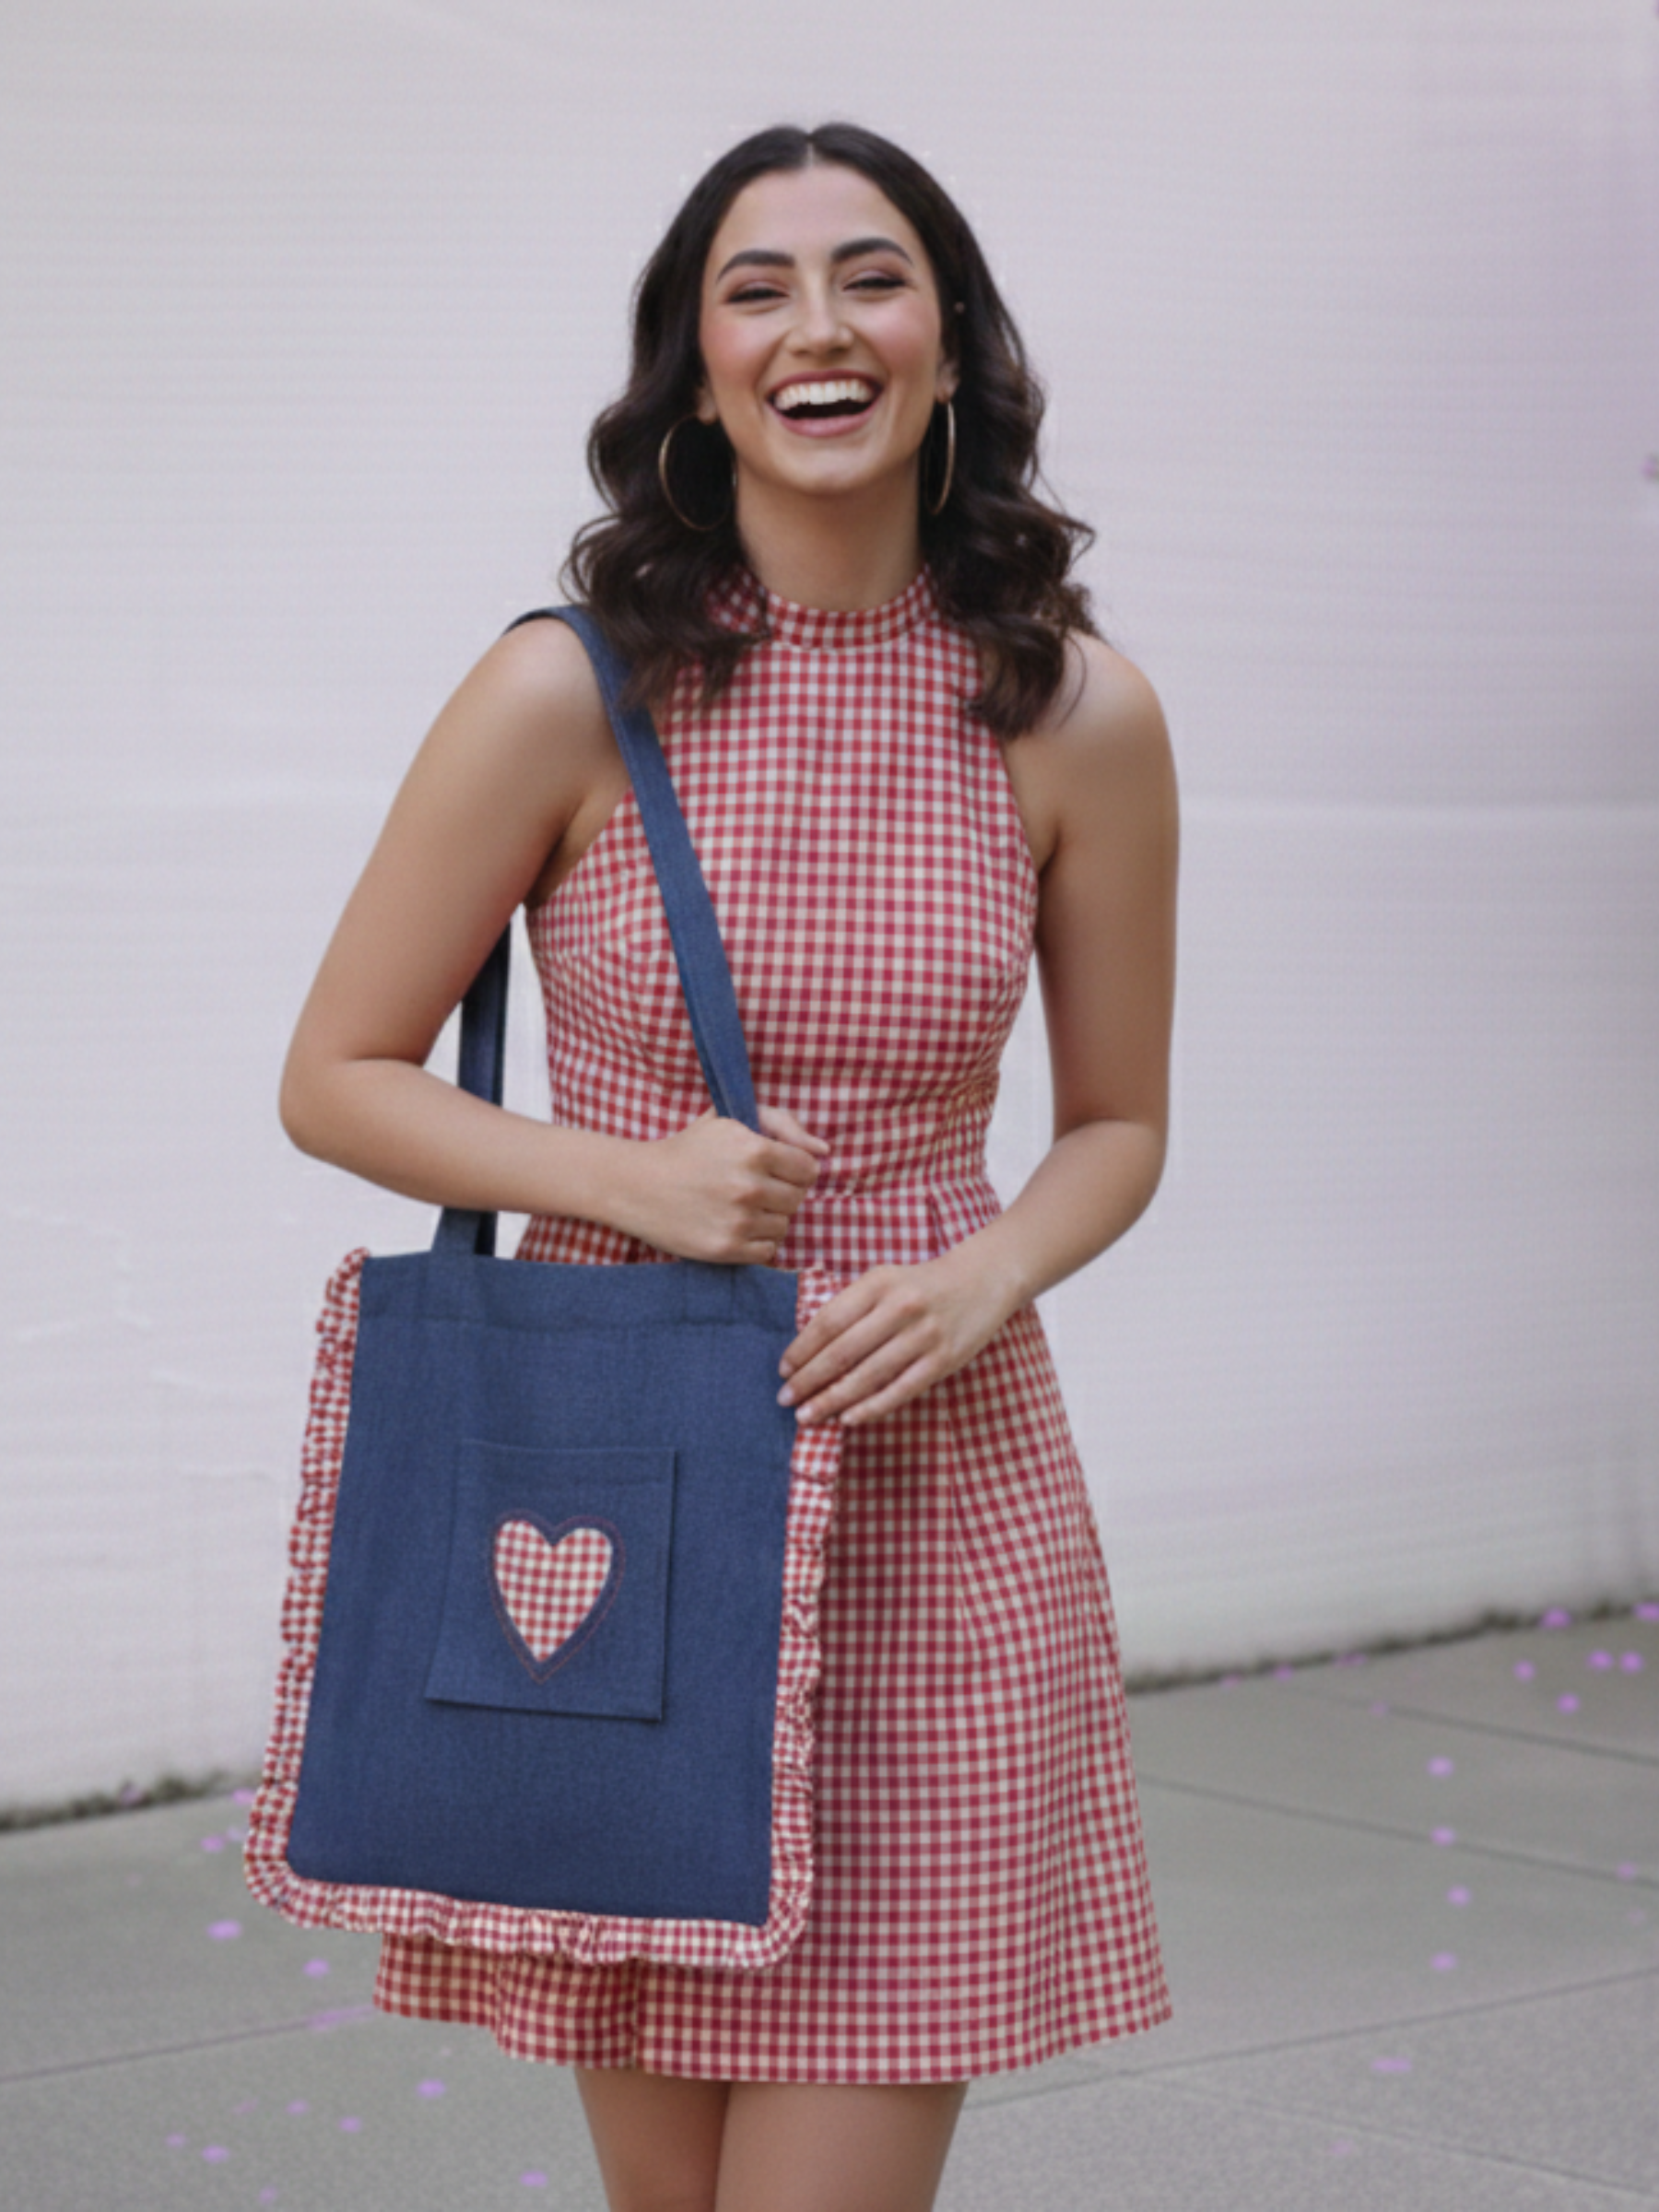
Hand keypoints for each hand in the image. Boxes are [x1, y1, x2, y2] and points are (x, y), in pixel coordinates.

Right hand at [619, 1105, 826, 1263]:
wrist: (639, 1185)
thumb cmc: (691, 1148)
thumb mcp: (732, 1118)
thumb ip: (783, 1124)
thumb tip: (824, 1152)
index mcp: (754, 1149)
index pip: (809, 1168)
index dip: (793, 1168)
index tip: (772, 1168)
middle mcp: (749, 1187)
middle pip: (798, 1199)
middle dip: (780, 1192)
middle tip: (751, 1187)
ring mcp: (739, 1221)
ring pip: (784, 1226)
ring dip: (768, 1218)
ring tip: (739, 1207)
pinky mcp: (727, 1249)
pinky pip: (768, 1251)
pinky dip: (757, 1242)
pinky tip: (734, 1227)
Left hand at [777, 1247, 1014, 1427]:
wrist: (981, 1280)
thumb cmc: (920, 1285)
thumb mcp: (884, 1281)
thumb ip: (851, 1308)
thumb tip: (810, 1351)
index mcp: (878, 1284)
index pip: (829, 1322)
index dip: (802, 1350)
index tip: (784, 1370)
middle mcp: (899, 1308)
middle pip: (842, 1352)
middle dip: (809, 1380)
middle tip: (786, 1400)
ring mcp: (923, 1336)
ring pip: (868, 1376)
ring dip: (833, 1399)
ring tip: (808, 1416)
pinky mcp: (943, 1360)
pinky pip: (900, 1390)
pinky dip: (871, 1407)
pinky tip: (848, 1419)